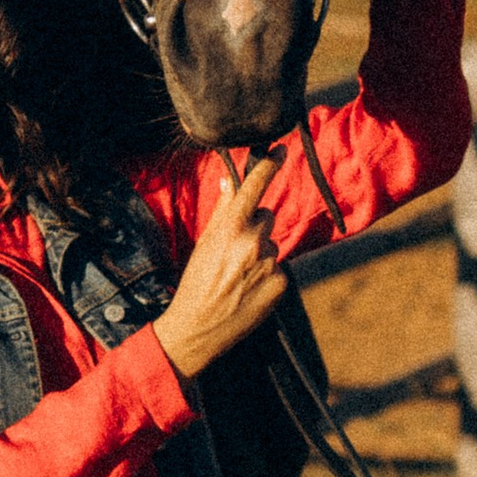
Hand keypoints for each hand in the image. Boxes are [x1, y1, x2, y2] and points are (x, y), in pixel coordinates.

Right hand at [154, 152, 287, 377]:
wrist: (198, 327)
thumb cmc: (195, 282)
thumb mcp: (204, 242)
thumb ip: (223, 211)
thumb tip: (231, 182)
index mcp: (231, 228)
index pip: (255, 186)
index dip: (269, 164)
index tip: (281, 149)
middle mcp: (254, 242)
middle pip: (265, 216)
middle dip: (254, 225)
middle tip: (234, 248)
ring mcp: (270, 263)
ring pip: (273, 243)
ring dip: (261, 252)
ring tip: (239, 274)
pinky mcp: (281, 283)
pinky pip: (279, 266)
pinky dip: (268, 273)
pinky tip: (249, 287)